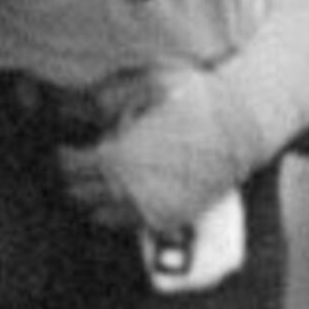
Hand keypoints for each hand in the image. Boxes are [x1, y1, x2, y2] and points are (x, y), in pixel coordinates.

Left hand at [55, 63, 260, 233]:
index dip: (65, 155)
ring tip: (100, 180)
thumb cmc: (195, 96)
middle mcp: (128, 188)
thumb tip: (66, 106)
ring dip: (95, 197)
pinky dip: (118, 213)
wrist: (244, 123)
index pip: (71, 166)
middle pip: (81, 193)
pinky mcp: (169, 217)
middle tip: (80, 163)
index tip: (67, 147)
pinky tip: (123, 195)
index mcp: (117, 156)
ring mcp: (149, 207)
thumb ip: (106, 97)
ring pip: (101, 214)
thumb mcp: (148, 83)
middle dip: (76, 177)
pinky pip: (128, 224)